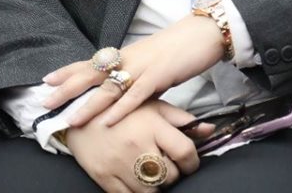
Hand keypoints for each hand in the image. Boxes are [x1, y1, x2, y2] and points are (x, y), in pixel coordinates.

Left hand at [44, 15, 224, 127]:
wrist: (207, 31)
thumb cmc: (184, 46)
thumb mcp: (155, 60)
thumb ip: (140, 76)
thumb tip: (129, 93)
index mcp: (129, 53)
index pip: (93, 61)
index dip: (70, 70)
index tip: (48, 79)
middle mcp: (131, 58)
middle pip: (93, 73)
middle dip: (68, 89)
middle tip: (46, 102)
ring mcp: (144, 66)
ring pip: (110, 87)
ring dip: (89, 105)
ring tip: (71, 120)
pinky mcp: (160, 74)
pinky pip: (137, 94)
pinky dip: (121, 109)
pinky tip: (108, 121)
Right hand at [67, 100, 200, 192]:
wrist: (81, 114)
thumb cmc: (124, 109)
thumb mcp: (156, 107)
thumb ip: (184, 120)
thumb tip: (210, 130)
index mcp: (153, 126)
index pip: (184, 151)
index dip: (193, 162)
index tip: (191, 163)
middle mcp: (137, 146)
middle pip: (170, 175)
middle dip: (175, 173)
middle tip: (170, 166)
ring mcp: (119, 164)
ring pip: (151, 190)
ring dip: (158, 185)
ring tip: (155, 173)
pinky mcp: (104, 177)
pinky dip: (138, 192)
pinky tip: (139, 181)